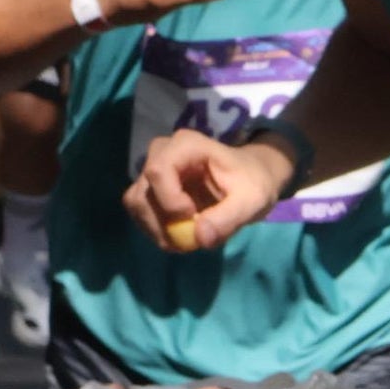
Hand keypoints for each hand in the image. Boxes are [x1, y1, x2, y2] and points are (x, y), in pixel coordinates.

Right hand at [128, 129, 287, 254]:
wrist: (252, 177)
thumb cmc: (253, 182)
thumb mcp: (252, 201)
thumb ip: (229, 218)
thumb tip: (200, 238)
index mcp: (186, 145)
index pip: (158, 171)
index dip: (169, 200)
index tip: (192, 217)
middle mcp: (162, 152)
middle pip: (143, 191)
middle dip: (161, 223)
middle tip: (188, 243)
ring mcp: (153, 169)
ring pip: (136, 203)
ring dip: (155, 229)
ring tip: (183, 243)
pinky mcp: (151, 187)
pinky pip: (140, 211)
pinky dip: (154, 229)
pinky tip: (177, 238)